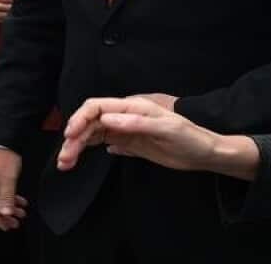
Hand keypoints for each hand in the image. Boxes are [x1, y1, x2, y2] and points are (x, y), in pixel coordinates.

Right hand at [0, 146, 26, 230]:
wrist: (1, 134)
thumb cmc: (1, 153)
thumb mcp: (7, 178)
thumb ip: (6, 197)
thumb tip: (5, 213)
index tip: (8, 225)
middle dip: (3, 214)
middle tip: (16, 222)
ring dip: (7, 205)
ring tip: (22, 211)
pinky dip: (8, 196)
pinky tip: (18, 199)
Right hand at [57, 96, 247, 176]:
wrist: (205, 154)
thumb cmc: (190, 139)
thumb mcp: (167, 129)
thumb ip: (137, 123)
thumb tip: (107, 118)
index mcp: (131, 107)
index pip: (97, 107)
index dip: (80, 118)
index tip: (70, 136)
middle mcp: (123, 116)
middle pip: (90, 122)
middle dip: (73, 138)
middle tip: (64, 158)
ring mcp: (124, 129)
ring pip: (92, 134)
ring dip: (76, 147)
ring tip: (66, 163)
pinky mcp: (127, 142)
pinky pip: (101, 143)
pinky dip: (87, 150)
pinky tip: (79, 160)